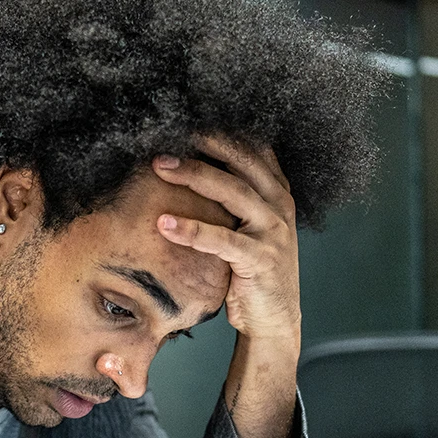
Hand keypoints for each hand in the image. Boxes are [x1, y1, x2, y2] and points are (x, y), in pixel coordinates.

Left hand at [152, 138, 302, 437]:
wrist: (275, 320)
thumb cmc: (252, 270)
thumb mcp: (248, 226)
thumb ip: (233, 197)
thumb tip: (191, 165)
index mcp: (277, 192)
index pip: (253, 148)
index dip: (223, 130)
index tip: (187, 116)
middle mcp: (280, 206)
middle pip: (242, 161)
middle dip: (204, 143)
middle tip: (166, 132)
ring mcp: (273, 232)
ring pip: (234, 192)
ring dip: (194, 175)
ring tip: (158, 166)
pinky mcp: (261, 260)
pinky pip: (223, 240)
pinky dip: (192, 230)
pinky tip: (164, 224)